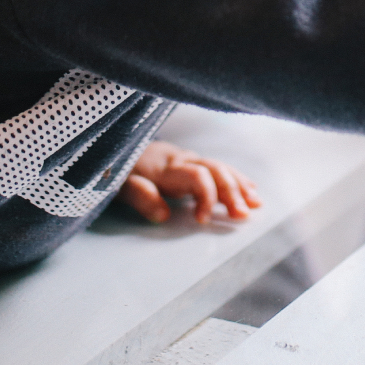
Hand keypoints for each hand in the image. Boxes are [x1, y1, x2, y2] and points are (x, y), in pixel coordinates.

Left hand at [119, 141, 261, 224]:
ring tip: (256, 204)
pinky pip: (217, 166)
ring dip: (239, 186)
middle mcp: (181, 159)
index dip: (205, 197)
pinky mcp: (188, 160)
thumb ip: (141, 197)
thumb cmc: (114, 169)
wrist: (109, 142)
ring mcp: (186, 158)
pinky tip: (250, 188)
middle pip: (215, 170)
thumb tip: (164, 215)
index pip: (197, 176)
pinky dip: (235, 177)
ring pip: (220, 167)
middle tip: (244, 215)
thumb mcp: (118, 185)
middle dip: (232, 192)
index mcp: (165, 167)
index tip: (203, 221)